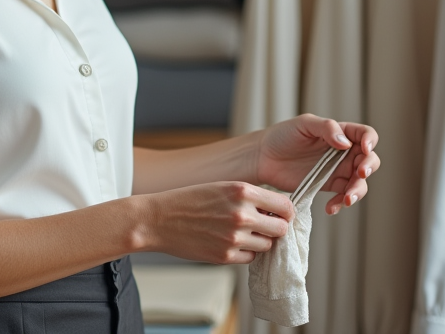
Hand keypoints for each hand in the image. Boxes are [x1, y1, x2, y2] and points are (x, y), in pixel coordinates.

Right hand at [140, 181, 294, 264]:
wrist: (158, 219)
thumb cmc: (189, 200)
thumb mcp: (222, 187)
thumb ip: (251, 197)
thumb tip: (278, 210)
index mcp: (242, 191)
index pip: (286, 206)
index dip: (286, 211)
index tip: (281, 214)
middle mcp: (242, 214)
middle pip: (281, 229)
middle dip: (275, 228)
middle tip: (263, 225)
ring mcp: (235, 237)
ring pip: (267, 245)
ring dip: (259, 240)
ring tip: (240, 232)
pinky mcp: (226, 256)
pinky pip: (250, 258)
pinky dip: (244, 252)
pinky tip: (228, 242)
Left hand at [255, 114, 379, 215]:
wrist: (263, 157)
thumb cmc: (282, 135)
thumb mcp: (304, 124)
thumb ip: (326, 128)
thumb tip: (345, 142)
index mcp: (340, 132)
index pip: (365, 134)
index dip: (370, 141)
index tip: (364, 149)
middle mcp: (343, 152)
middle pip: (369, 160)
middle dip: (369, 167)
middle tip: (359, 174)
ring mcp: (337, 170)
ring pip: (359, 182)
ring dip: (357, 191)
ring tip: (346, 199)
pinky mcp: (328, 186)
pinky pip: (343, 196)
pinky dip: (340, 203)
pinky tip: (331, 208)